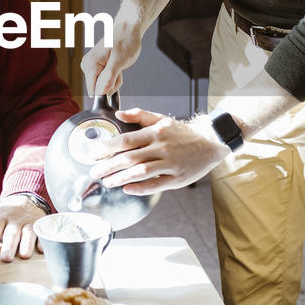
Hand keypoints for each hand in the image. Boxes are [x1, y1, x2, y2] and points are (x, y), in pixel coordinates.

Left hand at [0, 195, 46, 261]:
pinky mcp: (40, 226)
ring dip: (27, 244)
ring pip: (28, 233)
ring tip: (24, 256)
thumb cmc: (2, 215)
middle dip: (9, 246)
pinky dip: (43, 241)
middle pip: (11, 233)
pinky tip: (42, 250)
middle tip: (6, 258)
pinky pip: (43, 233)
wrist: (24, 199)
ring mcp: (28, 222)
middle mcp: (14, 219)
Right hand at [81, 25, 142, 97]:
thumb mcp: (120, 60)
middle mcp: (86, 66)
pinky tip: (117, 66)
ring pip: (103, 86)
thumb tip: (101, 92)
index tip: (115, 77)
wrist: (128, 29)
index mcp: (89, 65)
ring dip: (115, 79)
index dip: (107, 89)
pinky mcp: (96, 68)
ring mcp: (91, 67)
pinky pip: (105, 81)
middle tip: (119, 69)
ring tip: (119, 65)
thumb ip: (109, 76)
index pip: (94, 91)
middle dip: (112, 84)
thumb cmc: (126, 41)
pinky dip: (114, 76)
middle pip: (99, 89)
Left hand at [90, 109, 228, 192]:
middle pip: (130, 157)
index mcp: (155, 133)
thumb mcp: (161, 119)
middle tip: (94, 172)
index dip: (107, 148)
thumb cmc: (182, 132)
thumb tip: (119, 114)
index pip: (126, 140)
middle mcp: (162, 147)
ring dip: (121, 178)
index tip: (93, 154)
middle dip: (108, 165)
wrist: (211, 141)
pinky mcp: (178, 178)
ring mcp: (170, 163)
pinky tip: (127, 189)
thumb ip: (139, 115)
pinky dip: (141, 188)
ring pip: (141, 171)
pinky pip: (157, 184)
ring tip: (107, 182)